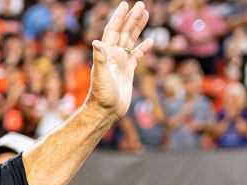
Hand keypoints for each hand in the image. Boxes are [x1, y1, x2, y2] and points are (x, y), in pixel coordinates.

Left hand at [88, 1, 151, 120]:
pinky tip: (150, 40)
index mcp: (107, 53)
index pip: (113, 30)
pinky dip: (144, 47)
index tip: (125, 4)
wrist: (106, 111)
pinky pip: (137, 55)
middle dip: (132, 18)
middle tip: (141, 4)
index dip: (119, 17)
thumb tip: (96, 42)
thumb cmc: (102, 95)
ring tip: (145, 13)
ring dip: (138, 27)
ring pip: (131, 40)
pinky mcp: (129, 71)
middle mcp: (113, 55)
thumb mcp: (101, 75)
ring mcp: (121, 62)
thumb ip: (100, 58)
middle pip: (124, 31)